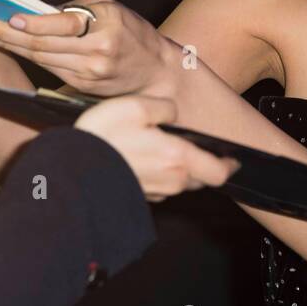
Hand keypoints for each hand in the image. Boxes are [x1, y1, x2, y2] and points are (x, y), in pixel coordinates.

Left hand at [0, 0, 177, 96]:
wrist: (157, 72)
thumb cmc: (133, 33)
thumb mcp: (112, 9)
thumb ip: (77, 9)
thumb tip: (39, 11)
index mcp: (107, 27)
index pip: (64, 25)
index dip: (35, 22)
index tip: (10, 16)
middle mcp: (97, 53)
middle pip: (44, 44)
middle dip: (9, 34)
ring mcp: (89, 73)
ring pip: (41, 58)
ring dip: (12, 45)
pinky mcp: (82, 86)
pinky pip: (49, 68)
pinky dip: (28, 56)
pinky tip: (12, 45)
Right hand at [75, 94, 237, 200]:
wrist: (72, 172)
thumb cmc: (103, 138)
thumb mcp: (136, 107)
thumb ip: (164, 107)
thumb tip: (173, 114)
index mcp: (177, 158)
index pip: (219, 171)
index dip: (230, 165)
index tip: (234, 158)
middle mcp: (171, 181)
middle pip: (200, 177)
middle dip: (202, 163)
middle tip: (194, 146)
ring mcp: (155, 193)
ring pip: (179, 182)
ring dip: (178, 168)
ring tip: (163, 149)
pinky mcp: (139, 198)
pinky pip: (159, 187)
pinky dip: (159, 175)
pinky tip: (143, 160)